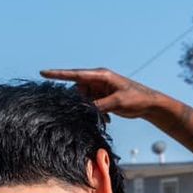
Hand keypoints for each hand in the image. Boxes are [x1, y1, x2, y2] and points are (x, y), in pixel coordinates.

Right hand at [39, 68, 167, 119]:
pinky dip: (96, 113)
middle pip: (78, 91)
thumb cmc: (136, 98)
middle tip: (93, 111)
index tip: (43, 73)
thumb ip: (100, 105)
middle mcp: (98, 80)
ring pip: (84, 100)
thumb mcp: (118, 102)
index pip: (75, 75)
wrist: (149, 104)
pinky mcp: (103, 98)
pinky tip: (107, 119)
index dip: (58, 74)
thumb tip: (84, 109)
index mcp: (100, 75)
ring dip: (90, 110)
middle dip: (81, 103)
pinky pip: (91, 106)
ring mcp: (100, 89)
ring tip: (104, 117)